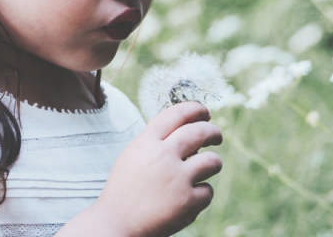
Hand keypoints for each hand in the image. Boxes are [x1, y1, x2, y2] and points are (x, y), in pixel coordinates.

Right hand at [93, 101, 222, 236]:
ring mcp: (177, 179)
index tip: (204, 112)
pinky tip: (190, 198)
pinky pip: (207, 191)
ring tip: (209, 167)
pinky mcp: (187, 202)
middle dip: (213, 132)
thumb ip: (156, 142)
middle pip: (200, 132)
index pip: (177, 114)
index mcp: (147, 143)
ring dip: (214, 163)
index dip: (195, 109)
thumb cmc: (125, 189)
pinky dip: (202, 194)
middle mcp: (163, 156)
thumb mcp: (133, 156)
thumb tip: (188, 131)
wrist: (116, 223)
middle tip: (216, 136)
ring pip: (212, 161)